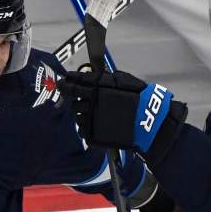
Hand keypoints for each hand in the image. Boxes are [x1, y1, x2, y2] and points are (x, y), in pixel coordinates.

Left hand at [59, 66, 187, 160]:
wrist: (148, 123)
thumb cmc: (140, 99)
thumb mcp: (124, 80)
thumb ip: (105, 78)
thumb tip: (91, 75)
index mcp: (96, 89)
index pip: (75, 84)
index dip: (67, 82)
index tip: (62, 82)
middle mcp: (90, 104)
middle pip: (74, 102)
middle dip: (78, 101)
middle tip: (87, 102)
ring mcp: (90, 121)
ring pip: (78, 117)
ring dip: (84, 115)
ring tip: (97, 116)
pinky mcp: (92, 136)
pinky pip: (83, 131)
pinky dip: (88, 128)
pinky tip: (98, 126)